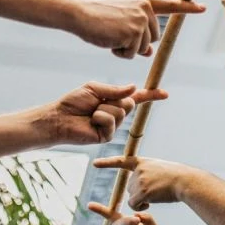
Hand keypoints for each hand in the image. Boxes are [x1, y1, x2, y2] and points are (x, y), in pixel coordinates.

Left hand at [43, 83, 166, 144]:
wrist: (59, 117)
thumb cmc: (73, 103)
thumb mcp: (94, 89)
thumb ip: (114, 90)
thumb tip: (134, 88)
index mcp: (114, 101)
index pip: (136, 98)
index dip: (150, 96)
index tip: (165, 94)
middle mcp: (116, 114)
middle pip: (128, 103)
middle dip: (114, 100)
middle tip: (97, 103)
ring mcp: (112, 127)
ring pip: (119, 112)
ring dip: (103, 108)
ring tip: (90, 113)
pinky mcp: (106, 136)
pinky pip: (110, 121)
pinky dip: (99, 117)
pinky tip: (90, 121)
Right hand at [75, 0, 204, 58]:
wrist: (80, 14)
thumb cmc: (97, 18)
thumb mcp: (121, 23)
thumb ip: (138, 33)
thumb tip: (149, 52)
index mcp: (143, 1)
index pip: (169, 5)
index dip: (187, 8)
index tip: (203, 8)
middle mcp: (145, 8)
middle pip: (153, 38)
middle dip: (136, 42)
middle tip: (116, 33)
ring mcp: (140, 20)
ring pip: (142, 48)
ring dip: (126, 49)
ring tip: (110, 35)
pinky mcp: (134, 33)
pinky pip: (132, 54)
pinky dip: (120, 53)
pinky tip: (109, 40)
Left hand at [92, 154, 194, 210]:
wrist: (186, 181)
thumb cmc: (177, 178)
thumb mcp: (160, 169)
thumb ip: (146, 174)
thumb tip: (137, 189)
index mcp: (142, 162)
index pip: (121, 161)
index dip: (107, 163)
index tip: (94, 164)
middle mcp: (138, 169)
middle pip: (130, 187)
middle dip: (139, 193)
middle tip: (155, 192)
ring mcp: (139, 180)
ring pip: (132, 197)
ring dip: (142, 200)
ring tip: (157, 195)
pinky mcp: (142, 191)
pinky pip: (134, 205)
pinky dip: (141, 207)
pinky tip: (151, 203)